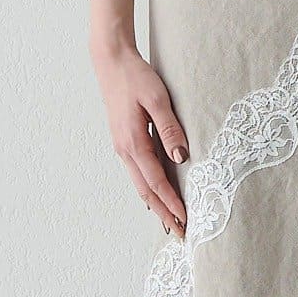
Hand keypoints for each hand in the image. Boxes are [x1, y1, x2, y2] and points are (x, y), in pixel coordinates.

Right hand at [91, 41, 188, 238]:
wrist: (111, 62)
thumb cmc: (136, 77)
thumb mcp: (158, 99)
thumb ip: (170, 129)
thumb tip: (180, 158)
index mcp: (133, 143)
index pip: (157, 182)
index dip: (172, 203)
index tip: (186, 220)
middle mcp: (125, 150)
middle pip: (146, 191)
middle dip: (164, 214)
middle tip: (181, 234)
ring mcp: (122, 147)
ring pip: (141, 184)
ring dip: (156, 204)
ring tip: (172, 221)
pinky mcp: (124, 142)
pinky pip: (138, 172)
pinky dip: (149, 189)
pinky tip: (157, 195)